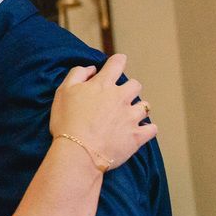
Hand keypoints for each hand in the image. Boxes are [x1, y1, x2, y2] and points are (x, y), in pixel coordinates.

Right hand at [50, 54, 157, 172]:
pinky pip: (152, 129)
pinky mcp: (137, 136)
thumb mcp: (63, 92)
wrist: (77, 153)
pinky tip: (139, 131)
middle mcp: (121, 98)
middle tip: (118, 99)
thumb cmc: (67, 122)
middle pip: (135, 85)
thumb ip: (77, 74)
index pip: (117, 62)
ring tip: (127, 117)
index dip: (117, 62)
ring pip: (145, 106)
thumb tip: (92, 69)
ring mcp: (131, 117)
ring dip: (137, 109)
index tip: (115, 65)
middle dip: (128, 89)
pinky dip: (148, 129)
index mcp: (103, 85)